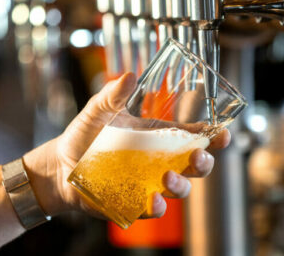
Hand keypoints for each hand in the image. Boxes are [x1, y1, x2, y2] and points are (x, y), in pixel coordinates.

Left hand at [22, 73, 230, 218]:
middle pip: (196, 165)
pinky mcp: (133, 203)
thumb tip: (128, 75)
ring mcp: (149, 183)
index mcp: (158, 137)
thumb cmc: (84, 135)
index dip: (214, 137)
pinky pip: (153, 209)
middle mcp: (159, 161)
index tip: (223, 134)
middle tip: (198, 156)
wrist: (60, 164)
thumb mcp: (98, 110)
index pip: (194, 136)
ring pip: (180, 189)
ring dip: (181, 185)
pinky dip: (157, 207)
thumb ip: (113, 94)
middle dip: (204, 162)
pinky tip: (153, 199)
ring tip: (168, 177)